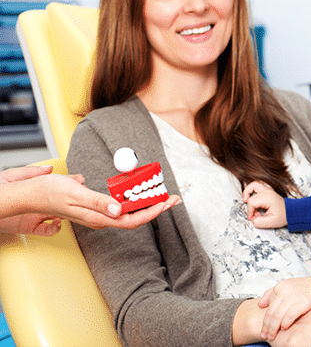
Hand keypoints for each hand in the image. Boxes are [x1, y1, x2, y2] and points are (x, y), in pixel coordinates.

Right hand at [0, 165, 181, 233]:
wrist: (34, 195)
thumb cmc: (53, 194)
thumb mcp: (76, 194)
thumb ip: (98, 202)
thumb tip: (118, 209)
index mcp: (99, 218)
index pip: (133, 220)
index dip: (153, 212)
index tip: (168, 202)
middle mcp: (102, 218)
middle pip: (135, 217)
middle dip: (157, 207)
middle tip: (174, 197)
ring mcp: (99, 214)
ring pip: (130, 212)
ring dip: (148, 204)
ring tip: (164, 195)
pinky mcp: (97, 207)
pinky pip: (121, 207)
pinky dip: (135, 200)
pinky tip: (141, 194)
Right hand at [243, 181, 286, 228]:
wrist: (291, 212)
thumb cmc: (284, 215)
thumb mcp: (271, 222)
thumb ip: (259, 222)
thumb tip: (253, 219)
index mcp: (268, 198)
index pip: (252, 202)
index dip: (249, 211)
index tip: (252, 217)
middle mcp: (267, 192)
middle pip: (251, 194)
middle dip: (249, 206)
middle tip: (250, 211)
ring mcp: (268, 190)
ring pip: (253, 184)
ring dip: (248, 191)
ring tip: (245, 199)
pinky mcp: (268, 190)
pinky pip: (258, 185)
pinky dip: (253, 189)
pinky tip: (252, 195)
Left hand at [259, 276, 310, 340]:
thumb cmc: (302, 288)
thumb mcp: (284, 287)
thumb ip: (270, 294)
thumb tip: (260, 305)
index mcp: (279, 287)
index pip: (268, 307)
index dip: (265, 321)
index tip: (263, 330)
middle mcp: (284, 291)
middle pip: (271, 312)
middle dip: (267, 327)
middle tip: (266, 336)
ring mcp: (293, 296)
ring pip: (278, 315)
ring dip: (274, 328)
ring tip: (273, 336)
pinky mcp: (302, 302)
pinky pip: (290, 315)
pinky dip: (286, 323)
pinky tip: (284, 328)